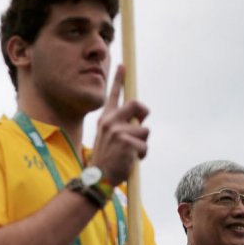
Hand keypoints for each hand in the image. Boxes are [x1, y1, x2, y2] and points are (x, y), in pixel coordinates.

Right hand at [89, 65, 149, 185]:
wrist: (98, 178)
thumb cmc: (107, 160)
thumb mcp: (109, 139)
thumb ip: (121, 126)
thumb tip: (140, 119)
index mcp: (105, 120)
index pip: (114, 96)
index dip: (119, 79)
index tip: (123, 66)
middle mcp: (110, 122)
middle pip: (137, 104)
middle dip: (143, 114)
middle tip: (139, 125)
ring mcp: (118, 131)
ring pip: (145, 131)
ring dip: (142, 144)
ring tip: (128, 154)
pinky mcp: (127, 142)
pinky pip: (145, 146)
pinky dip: (141, 156)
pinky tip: (129, 161)